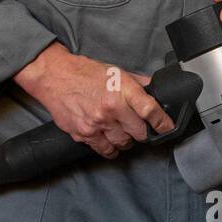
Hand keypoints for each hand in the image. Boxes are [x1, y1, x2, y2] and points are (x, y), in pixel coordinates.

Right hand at [14, 43, 174, 158]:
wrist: (54, 76)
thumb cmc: (84, 72)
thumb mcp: (115, 71)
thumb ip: (137, 82)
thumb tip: (154, 90)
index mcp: (121, 90)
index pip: (150, 111)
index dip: (163, 122)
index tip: (167, 127)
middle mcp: (111, 108)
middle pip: (139, 133)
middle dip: (142, 132)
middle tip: (137, 127)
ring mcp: (97, 123)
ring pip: (123, 144)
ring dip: (125, 140)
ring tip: (120, 131)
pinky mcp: (83, 134)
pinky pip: (105, 150)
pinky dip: (110, 148)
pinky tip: (108, 140)